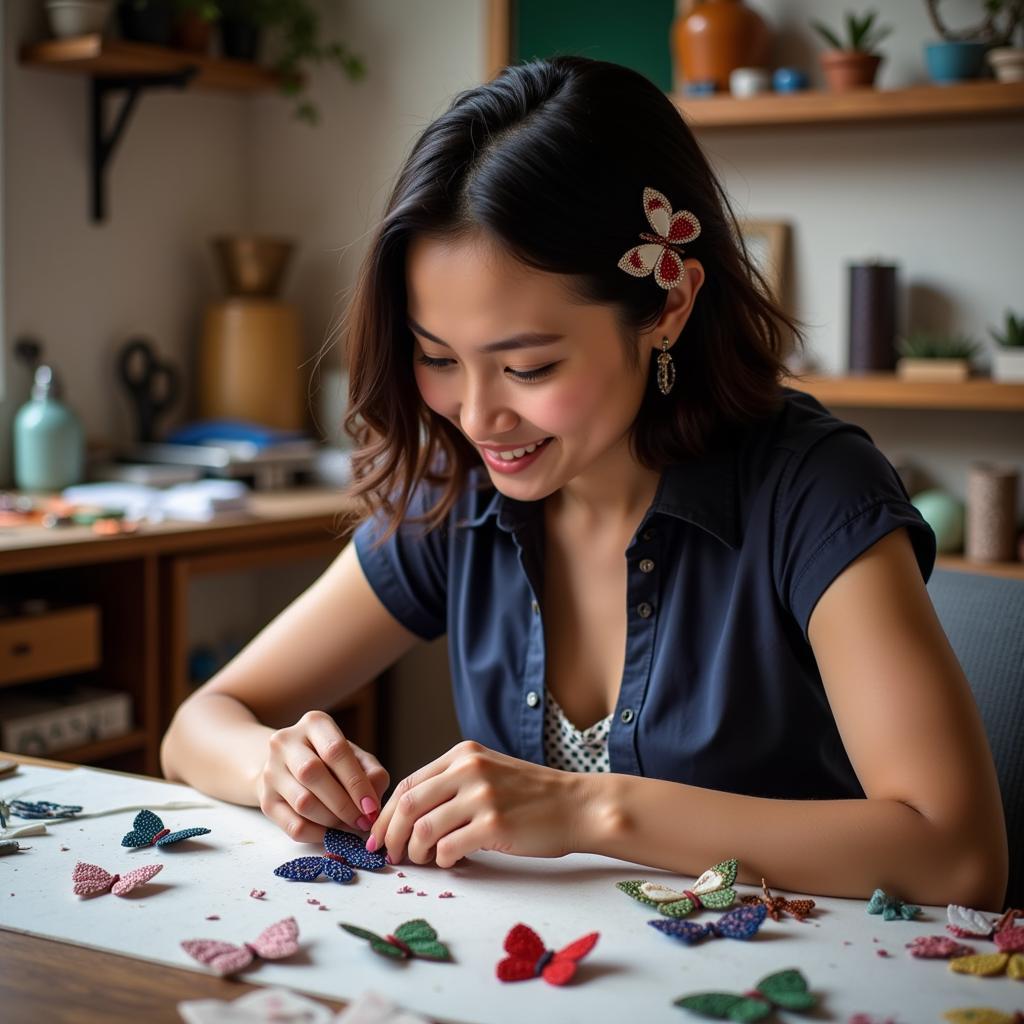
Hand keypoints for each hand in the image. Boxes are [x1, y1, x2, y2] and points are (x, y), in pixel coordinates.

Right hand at [257, 710, 388, 842]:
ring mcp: (271, 771)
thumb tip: (372, 803)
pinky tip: (332, 833)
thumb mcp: (355, 756)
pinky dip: (318, 834)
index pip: (335, 750)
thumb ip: (371, 772)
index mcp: (314, 723)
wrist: (288, 766)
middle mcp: (286, 742)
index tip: (371, 806)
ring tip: (349, 826)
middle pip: (313, 773)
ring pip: (302, 802)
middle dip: (344, 803)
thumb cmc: (330, 761)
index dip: (356, 782)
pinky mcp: (265, 800)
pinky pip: (293, 826)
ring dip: (332, 820)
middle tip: (362, 821)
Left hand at [367, 740, 584, 867]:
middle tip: (389, 855)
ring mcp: (482, 795)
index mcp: (463, 753)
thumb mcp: (488, 771)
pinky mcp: (494, 823)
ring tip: (422, 861)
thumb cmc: (531, 795)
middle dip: (391, 834)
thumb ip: (452, 782)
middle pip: (409, 804)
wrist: (576, 805)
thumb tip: (408, 815)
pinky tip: (451, 861)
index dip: (387, 813)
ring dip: (415, 851)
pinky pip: (449, 847)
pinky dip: (443, 860)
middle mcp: (469, 768)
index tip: (378, 835)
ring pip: (424, 828)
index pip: (409, 783)